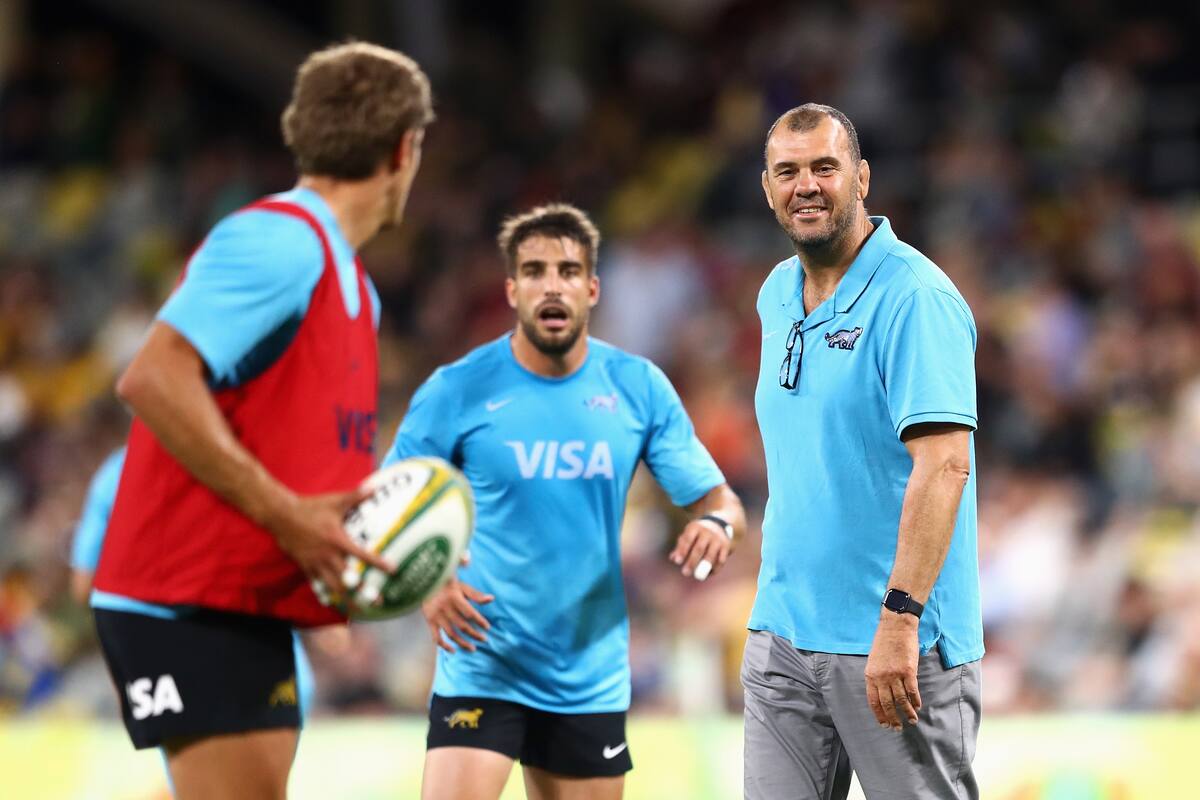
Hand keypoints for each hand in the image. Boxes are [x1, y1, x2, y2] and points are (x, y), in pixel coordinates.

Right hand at [267, 486, 393, 597]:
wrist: (281, 515)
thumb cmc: (310, 507)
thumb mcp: (334, 501)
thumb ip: (356, 497)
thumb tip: (375, 487)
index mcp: (337, 540)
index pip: (362, 554)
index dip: (378, 562)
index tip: (393, 570)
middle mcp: (328, 555)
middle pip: (348, 580)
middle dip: (364, 592)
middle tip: (379, 602)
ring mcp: (315, 564)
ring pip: (333, 588)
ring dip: (347, 600)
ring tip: (360, 611)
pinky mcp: (305, 568)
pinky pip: (317, 586)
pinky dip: (326, 596)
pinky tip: (333, 605)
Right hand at [422, 577, 494, 652]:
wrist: (425, 583)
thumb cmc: (447, 585)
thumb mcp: (462, 586)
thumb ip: (476, 594)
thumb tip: (491, 599)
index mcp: (454, 598)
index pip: (469, 613)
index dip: (479, 621)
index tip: (487, 627)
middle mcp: (445, 608)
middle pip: (462, 625)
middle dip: (474, 634)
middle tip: (484, 639)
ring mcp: (436, 616)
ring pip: (451, 634)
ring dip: (462, 643)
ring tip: (473, 648)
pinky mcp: (429, 621)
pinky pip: (436, 637)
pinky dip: (444, 646)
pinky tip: (453, 651)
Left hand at [669, 518, 733, 580]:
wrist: (718, 525)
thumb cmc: (697, 534)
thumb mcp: (688, 535)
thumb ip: (680, 547)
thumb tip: (673, 559)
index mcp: (695, 527)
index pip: (687, 539)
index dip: (682, 551)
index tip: (677, 562)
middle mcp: (707, 532)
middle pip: (699, 549)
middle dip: (692, 562)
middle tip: (685, 573)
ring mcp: (717, 538)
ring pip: (711, 555)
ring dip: (704, 568)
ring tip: (698, 577)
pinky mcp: (726, 545)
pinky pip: (721, 559)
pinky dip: (715, 568)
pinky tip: (708, 574)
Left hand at [864, 611, 921, 730]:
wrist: (895, 626)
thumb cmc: (884, 642)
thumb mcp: (873, 661)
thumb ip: (876, 677)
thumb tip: (882, 694)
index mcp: (870, 675)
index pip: (873, 701)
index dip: (879, 715)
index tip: (885, 724)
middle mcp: (881, 677)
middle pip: (887, 704)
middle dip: (893, 718)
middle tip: (898, 728)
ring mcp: (895, 674)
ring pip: (901, 700)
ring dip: (907, 713)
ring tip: (911, 721)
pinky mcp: (909, 671)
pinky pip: (912, 691)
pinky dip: (915, 701)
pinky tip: (918, 707)